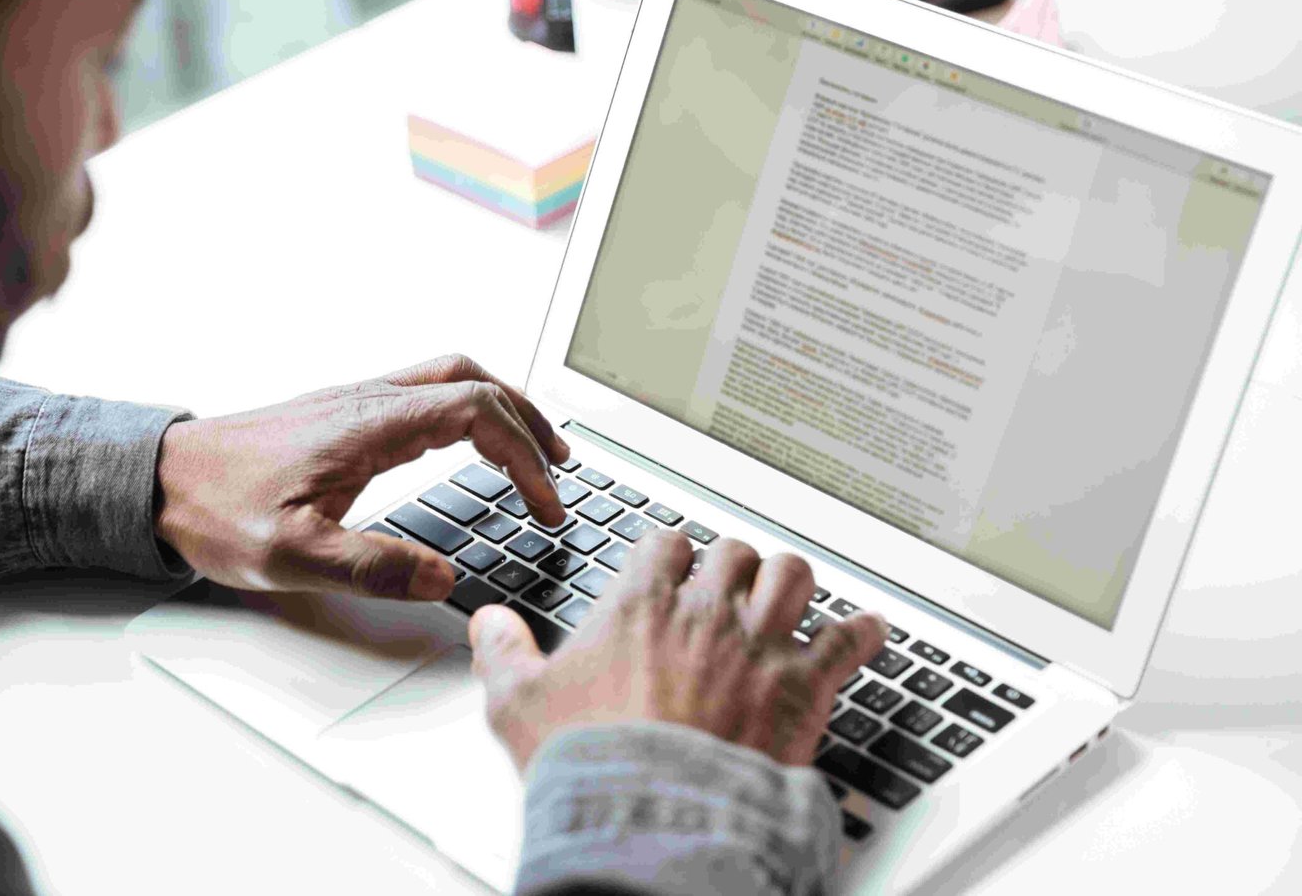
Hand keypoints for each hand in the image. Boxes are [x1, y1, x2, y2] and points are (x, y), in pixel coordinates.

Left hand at [154, 354, 568, 600]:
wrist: (156, 480)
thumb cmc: (214, 509)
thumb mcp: (290, 554)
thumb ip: (370, 566)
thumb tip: (441, 578)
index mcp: (368, 423)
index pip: (476, 411)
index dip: (525, 455)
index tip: (544, 502)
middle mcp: (367, 399)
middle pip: (473, 379)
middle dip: (528, 419)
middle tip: (561, 465)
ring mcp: (354, 402)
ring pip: (449, 379)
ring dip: (499, 408)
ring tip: (530, 450)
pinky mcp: (341, 415)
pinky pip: (423, 393)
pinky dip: (465, 412)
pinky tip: (465, 446)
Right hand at [470, 530, 887, 769]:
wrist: (653, 814)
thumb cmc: (592, 762)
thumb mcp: (518, 705)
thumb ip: (503, 654)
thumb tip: (488, 624)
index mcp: (640, 605)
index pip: (664, 543)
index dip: (670, 552)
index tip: (671, 565)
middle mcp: (705, 612)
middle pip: (733, 552)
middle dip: (732, 565)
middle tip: (729, 585)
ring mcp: (759, 646)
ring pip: (792, 576)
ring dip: (791, 583)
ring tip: (790, 595)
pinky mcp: (804, 687)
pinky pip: (848, 641)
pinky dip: (862, 634)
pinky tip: (868, 631)